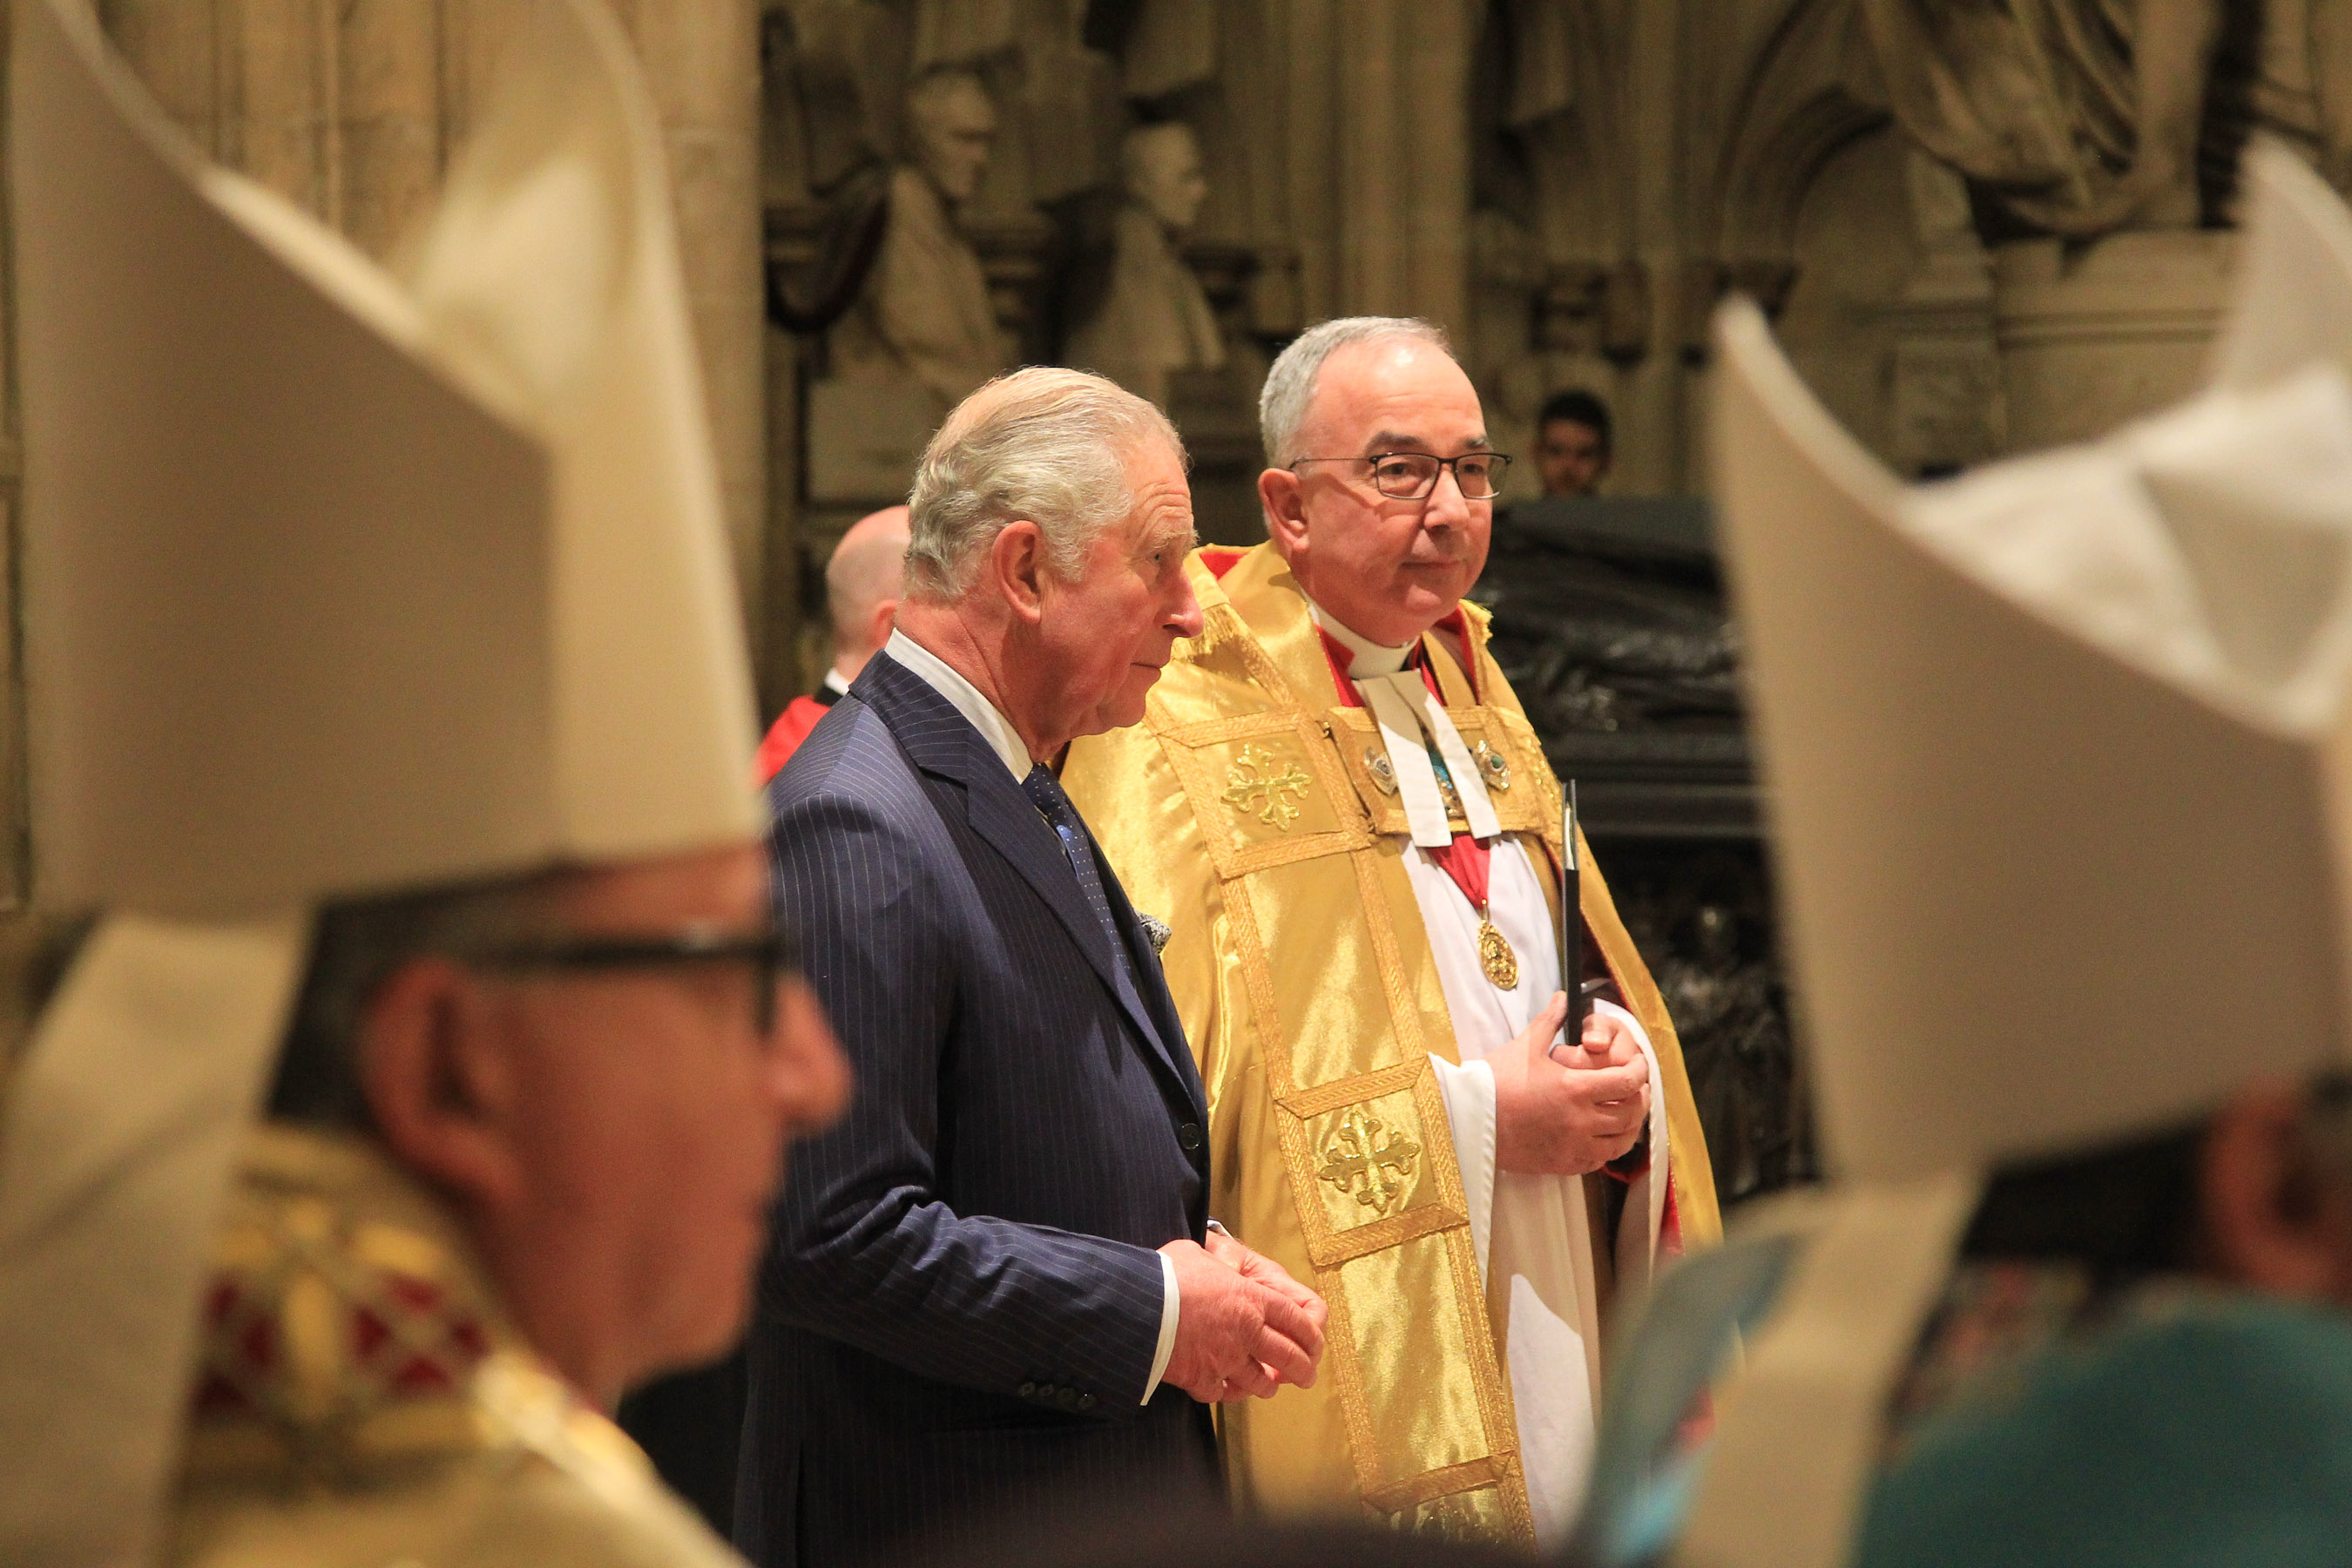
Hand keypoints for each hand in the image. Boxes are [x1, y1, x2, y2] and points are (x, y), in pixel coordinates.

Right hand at [1158, 1237, 1324, 1403]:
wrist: (1138, 1308)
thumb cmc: (1165, 1274)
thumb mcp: (1195, 1253)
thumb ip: (1215, 1260)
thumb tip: (1216, 1260)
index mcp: (1251, 1298)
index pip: (1296, 1318)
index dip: (1310, 1334)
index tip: (1315, 1344)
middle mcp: (1247, 1331)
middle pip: (1288, 1356)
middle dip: (1302, 1369)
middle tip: (1307, 1376)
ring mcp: (1226, 1359)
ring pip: (1260, 1382)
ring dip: (1266, 1386)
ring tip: (1268, 1388)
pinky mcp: (1203, 1379)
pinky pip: (1222, 1394)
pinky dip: (1225, 1393)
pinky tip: (1224, 1390)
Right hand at [1490, 992, 1650, 1175]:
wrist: (1468, 1119)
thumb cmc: (1495, 1080)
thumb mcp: (1525, 1045)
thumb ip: (1550, 1020)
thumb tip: (1563, 997)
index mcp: (1575, 1088)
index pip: (1627, 1081)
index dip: (1640, 1070)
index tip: (1639, 1064)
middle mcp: (1580, 1121)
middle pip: (1630, 1114)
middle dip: (1640, 1098)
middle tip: (1638, 1088)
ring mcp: (1573, 1147)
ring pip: (1620, 1142)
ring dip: (1629, 1127)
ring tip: (1625, 1113)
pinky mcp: (1562, 1165)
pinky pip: (1598, 1161)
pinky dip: (1606, 1148)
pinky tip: (1600, 1136)